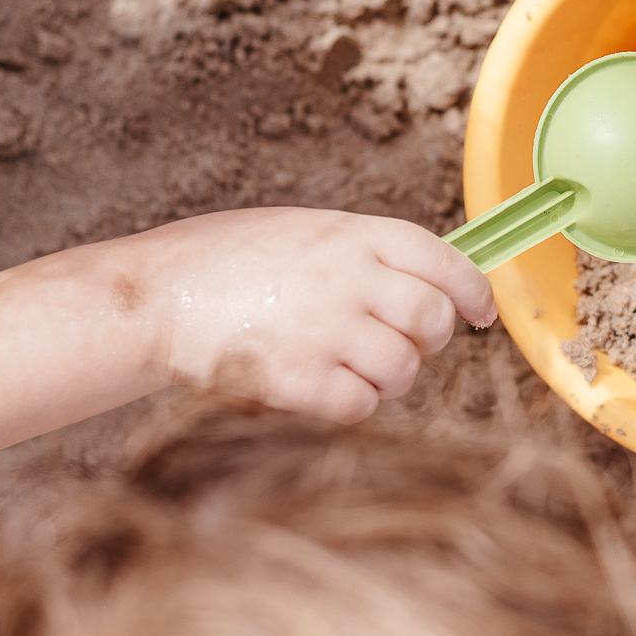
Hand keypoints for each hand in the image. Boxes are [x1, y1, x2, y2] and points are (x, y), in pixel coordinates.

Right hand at [129, 208, 496, 420]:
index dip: (472, 290)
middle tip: (400, 343)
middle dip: (427, 340)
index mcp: (352, 234)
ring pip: (402, 369)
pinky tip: (321, 387)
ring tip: (347, 365)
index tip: (479, 312)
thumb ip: (362, 252)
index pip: (443, 260)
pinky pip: (360, 405)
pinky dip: (350, 403)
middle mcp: (348, 278)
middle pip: (431, 321)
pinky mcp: (299, 378)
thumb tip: (427, 281)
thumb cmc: (224, 260)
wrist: (157, 295)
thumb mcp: (303, 231)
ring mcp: (325, 329)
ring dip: (387, 377)